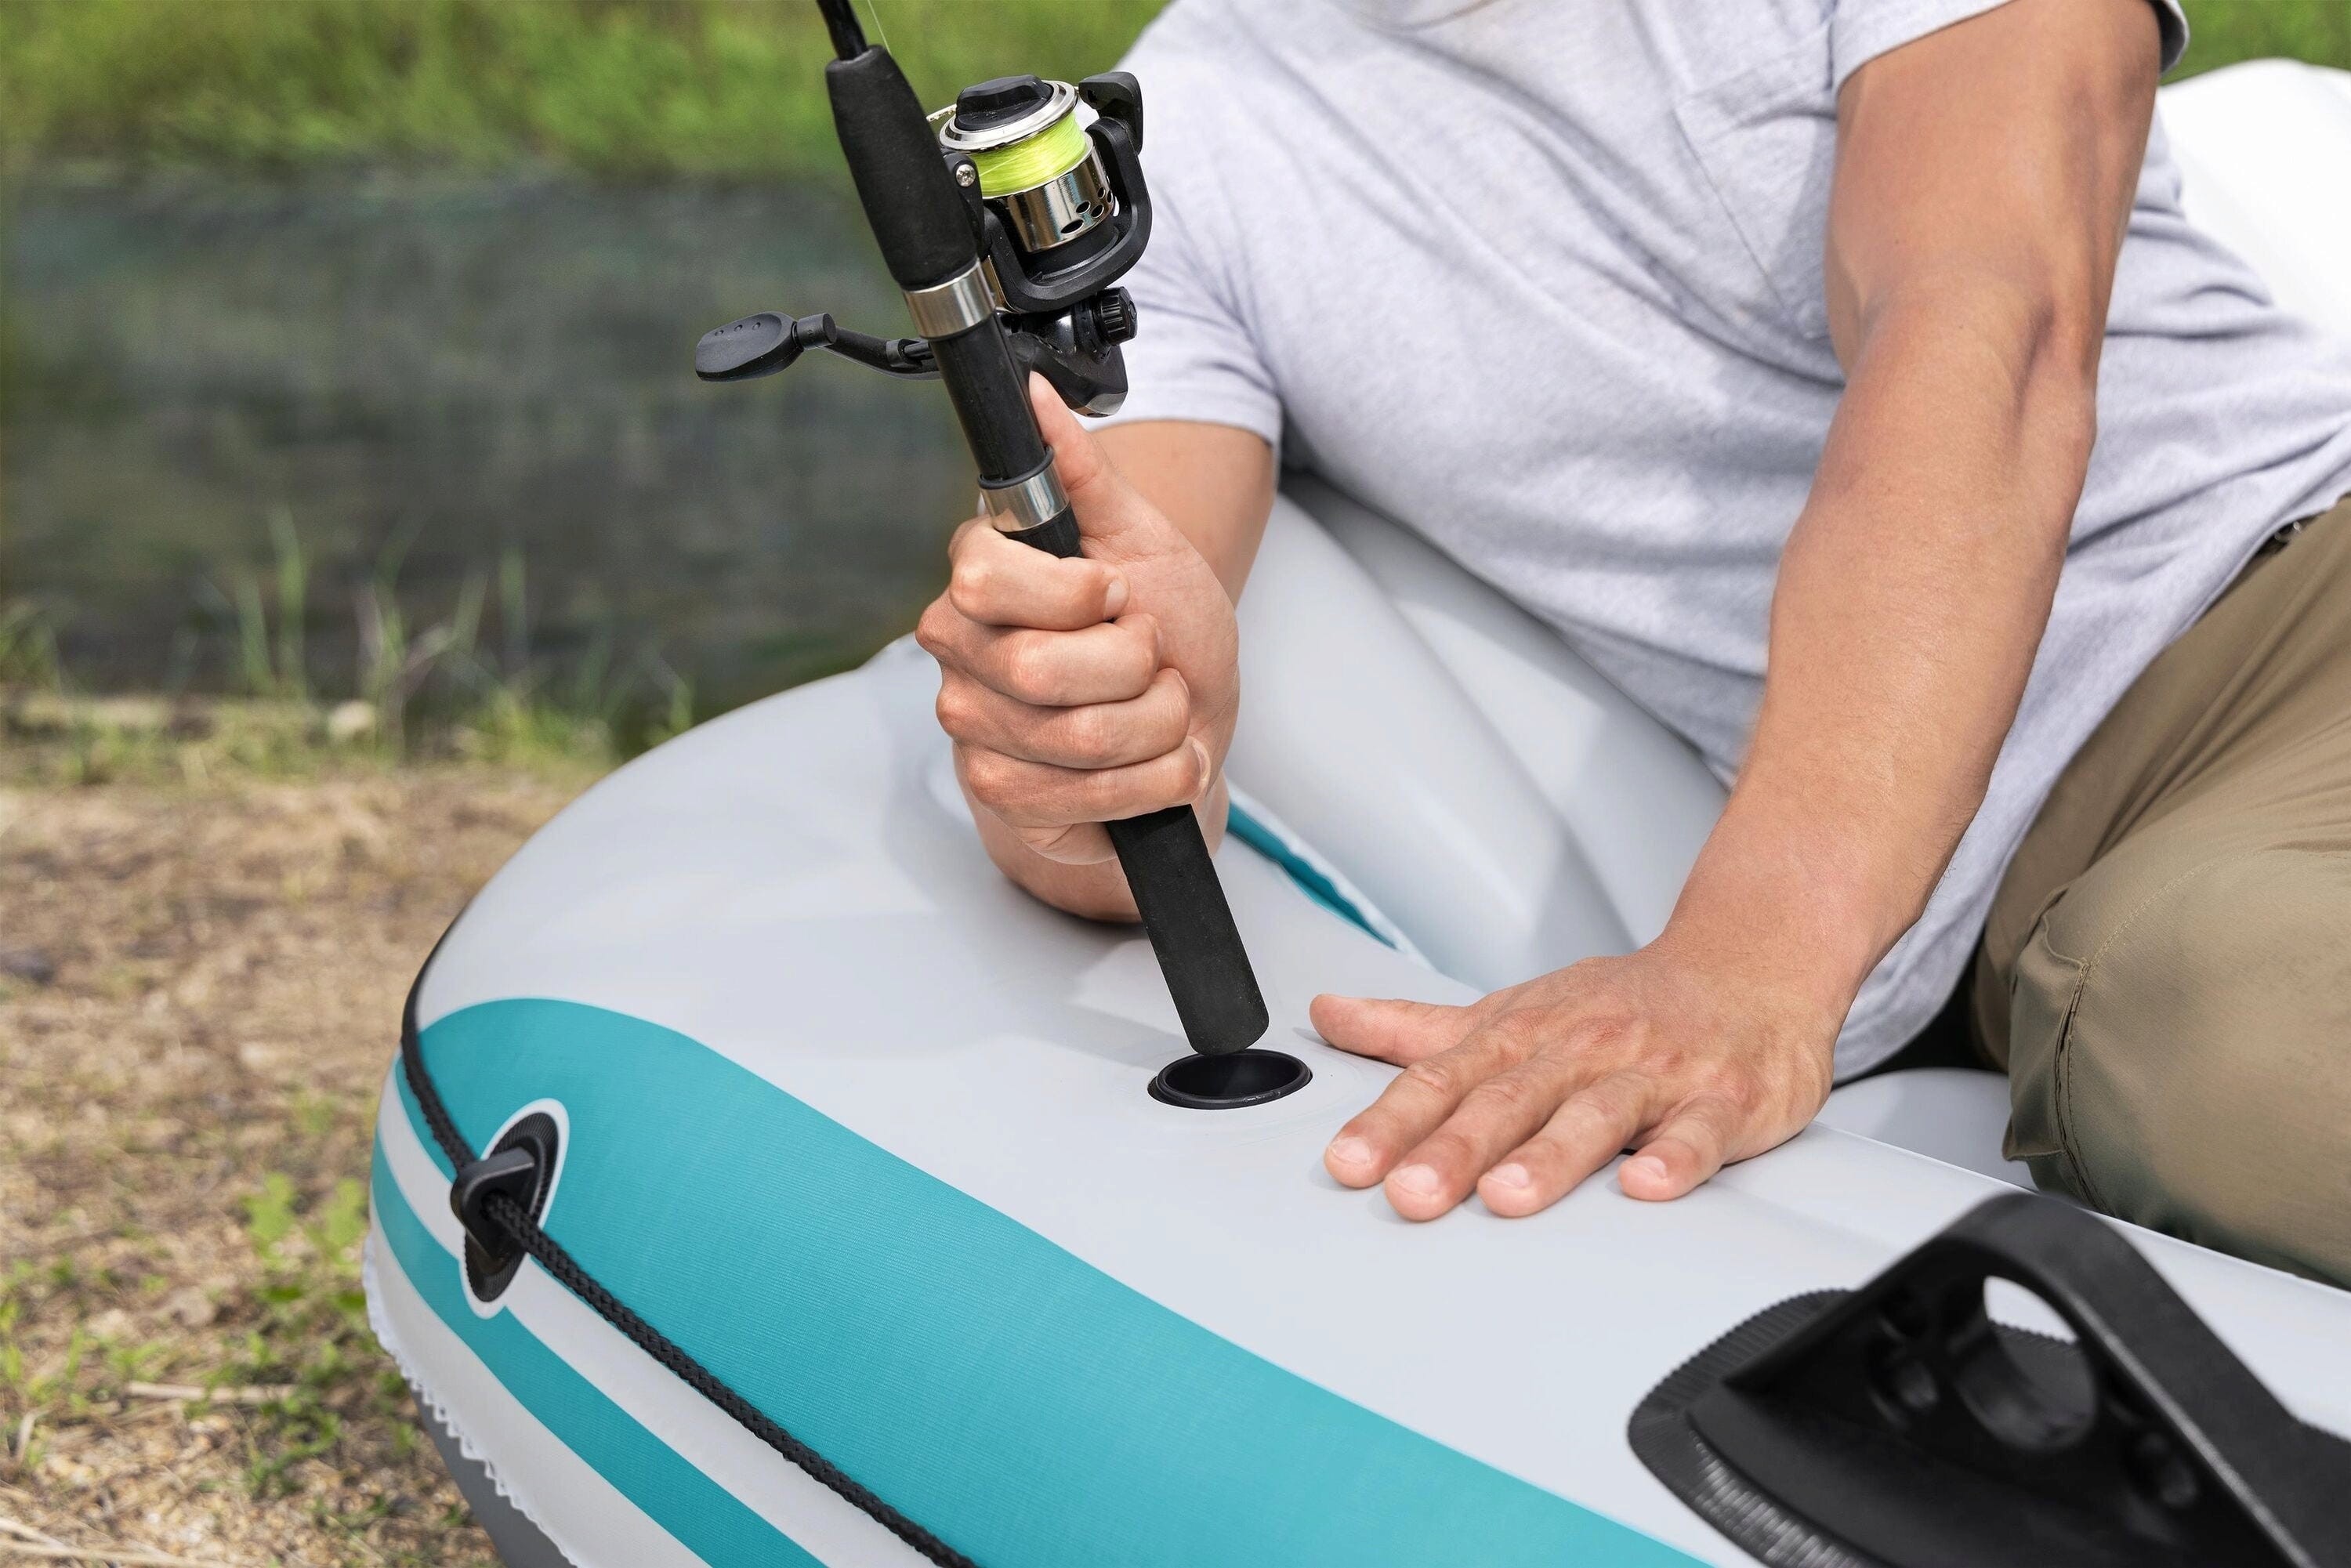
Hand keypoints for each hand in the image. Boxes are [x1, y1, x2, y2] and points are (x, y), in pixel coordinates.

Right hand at [915, 376, 1241, 917]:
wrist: (1186, 734)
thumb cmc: (1165, 635)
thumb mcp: (1144, 540)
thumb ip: (1085, 471)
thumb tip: (1034, 391)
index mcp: (982, 573)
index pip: (984, 575)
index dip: (1074, 593)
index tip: (1117, 593)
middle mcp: (962, 649)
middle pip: (1042, 668)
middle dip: (1138, 668)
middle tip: (1153, 661)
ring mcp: (974, 727)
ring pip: (1077, 738)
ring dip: (1158, 728)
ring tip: (1165, 713)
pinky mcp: (1004, 795)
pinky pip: (1081, 798)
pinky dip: (1153, 782)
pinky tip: (1161, 764)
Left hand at [1311, 933, 1839, 1218]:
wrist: (1748, 966)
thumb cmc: (1621, 1004)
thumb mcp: (1511, 1010)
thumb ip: (1418, 1027)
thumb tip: (1329, 1015)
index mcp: (1524, 1035)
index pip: (1446, 1078)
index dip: (1393, 1121)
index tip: (1351, 1162)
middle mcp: (1581, 1049)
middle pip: (1510, 1101)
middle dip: (1455, 1148)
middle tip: (1411, 1193)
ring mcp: (1653, 1073)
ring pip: (1597, 1114)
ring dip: (1552, 1156)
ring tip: (1508, 1196)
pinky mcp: (1723, 1099)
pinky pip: (1700, 1133)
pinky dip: (1675, 1158)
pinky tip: (1646, 1185)